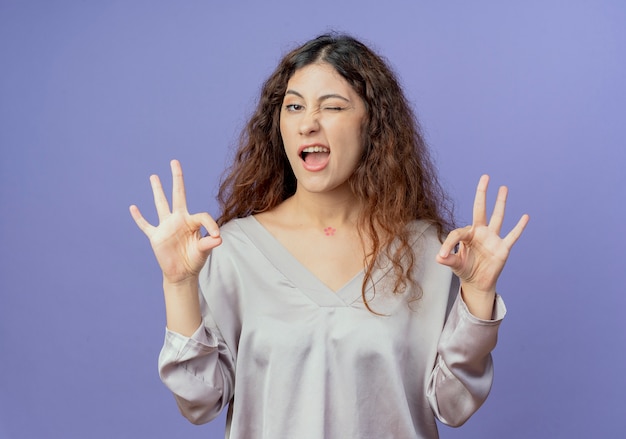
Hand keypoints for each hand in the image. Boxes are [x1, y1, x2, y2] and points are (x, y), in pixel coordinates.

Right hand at [129, 159, 221, 284]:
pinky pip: (145, 225)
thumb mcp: (204, 252)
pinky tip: (133, 207)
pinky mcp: (156, 236)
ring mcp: (166, 227)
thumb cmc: (194, 260)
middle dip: (177, 178)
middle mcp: (178, 220)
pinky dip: (139, 217)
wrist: (181, 274)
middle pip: (177, 195)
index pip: (201, 215)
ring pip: (160, 204)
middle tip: (174, 161)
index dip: (210, 225)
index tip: (216, 236)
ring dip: (157, 190)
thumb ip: (208, 243)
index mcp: (192, 222)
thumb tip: (218, 238)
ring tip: (154, 176)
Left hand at [436, 175, 528, 310]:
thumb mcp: (455, 265)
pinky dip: (519, 227)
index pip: (457, 233)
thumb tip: (439, 257)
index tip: (442, 255)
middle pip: (481, 209)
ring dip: (500, 203)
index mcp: (467, 235)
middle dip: (482, 194)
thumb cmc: (465, 269)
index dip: (449, 244)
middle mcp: (480, 232)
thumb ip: (448, 260)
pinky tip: (525, 217)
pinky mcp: (503, 248)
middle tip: (485, 177)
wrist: (478, 282)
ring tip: (503, 187)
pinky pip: (512, 236)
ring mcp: (493, 238)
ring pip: (498, 217)